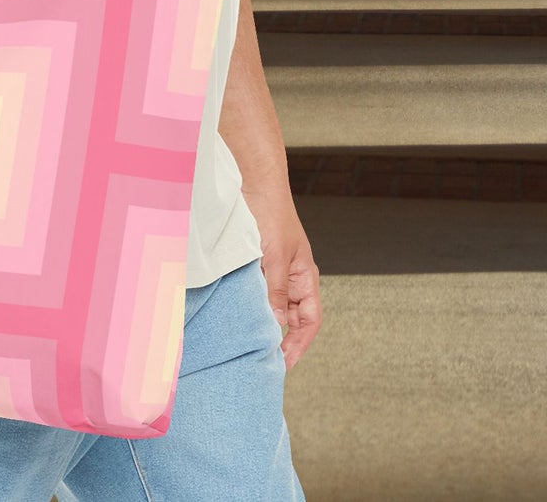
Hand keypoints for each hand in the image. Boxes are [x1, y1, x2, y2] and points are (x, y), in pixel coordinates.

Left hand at [245, 187, 321, 369]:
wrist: (253, 182)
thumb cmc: (271, 214)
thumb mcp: (275, 256)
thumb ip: (276, 291)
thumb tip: (277, 326)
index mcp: (305, 276)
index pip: (309, 320)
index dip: (299, 344)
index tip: (283, 363)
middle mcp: (291, 277)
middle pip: (291, 319)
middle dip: (280, 340)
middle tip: (262, 360)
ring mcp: (272, 272)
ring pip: (271, 307)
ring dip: (262, 324)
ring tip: (248, 344)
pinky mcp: (254, 265)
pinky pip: (254, 293)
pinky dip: (249, 307)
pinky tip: (237, 317)